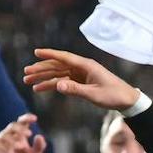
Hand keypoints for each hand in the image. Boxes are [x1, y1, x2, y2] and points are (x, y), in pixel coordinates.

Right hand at [0, 115, 46, 152]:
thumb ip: (39, 148)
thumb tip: (39, 136)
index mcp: (19, 136)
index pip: (21, 122)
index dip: (27, 118)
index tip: (35, 119)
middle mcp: (8, 136)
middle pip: (12, 125)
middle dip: (21, 128)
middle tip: (28, 134)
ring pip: (4, 134)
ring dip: (14, 140)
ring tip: (20, 148)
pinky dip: (4, 147)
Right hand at [24, 49, 140, 109]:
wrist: (126, 100)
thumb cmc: (113, 95)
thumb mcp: (94, 94)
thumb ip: (75, 90)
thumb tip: (58, 86)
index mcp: (86, 66)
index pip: (64, 57)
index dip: (49, 54)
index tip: (36, 52)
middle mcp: (82, 68)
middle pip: (57, 66)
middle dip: (41, 69)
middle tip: (26, 73)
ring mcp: (81, 75)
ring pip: (58, 74)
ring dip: (44, 77)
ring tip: (29, 81)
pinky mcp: (81, 82)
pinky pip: (63, 81)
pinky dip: (53, 85)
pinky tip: (41, 88)